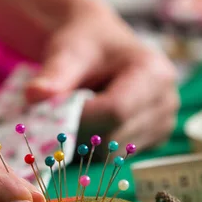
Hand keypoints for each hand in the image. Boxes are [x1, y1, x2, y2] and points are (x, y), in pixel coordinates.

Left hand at [24, 0, 179, 152]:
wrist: (97, 46)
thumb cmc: (84, 45)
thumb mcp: (67, 53)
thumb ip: (53, 75)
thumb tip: (35, 95)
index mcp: (154, 73)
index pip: (115, 111)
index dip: (78, 118)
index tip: (50, 112)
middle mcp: (166, 101)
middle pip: (113, 136)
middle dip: (77, 130)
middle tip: (58, 110)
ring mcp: (163, 124)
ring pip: (111, 153)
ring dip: (83, 139)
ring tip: (79, 109)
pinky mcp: (151, 140)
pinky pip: (113, 157)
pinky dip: (93, 145)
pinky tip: (92, 119)